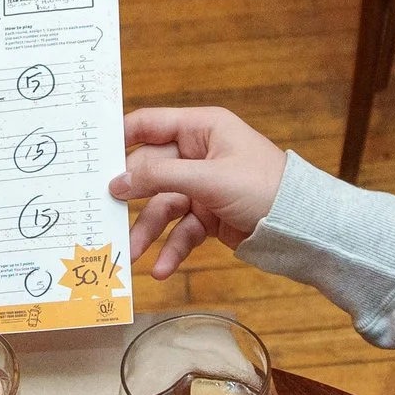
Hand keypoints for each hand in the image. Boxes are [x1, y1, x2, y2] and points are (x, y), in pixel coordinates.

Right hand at [107, 106, 288, 277]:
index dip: (119, 139)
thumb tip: (117, 181)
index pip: (149, 125)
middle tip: (102, 216)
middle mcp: (199, 154)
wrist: (304, 228)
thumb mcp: (209, 179)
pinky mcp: (210, 216)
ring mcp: (203, 186)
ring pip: (163, 206)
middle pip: (150, 171)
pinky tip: (162, 269)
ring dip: (148, 231)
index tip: (90, 157)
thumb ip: (160, 177)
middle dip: (130, 197)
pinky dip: (172, 248)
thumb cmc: (264, 188)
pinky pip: (182, 231)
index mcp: (202, 128)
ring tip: (133, 255)